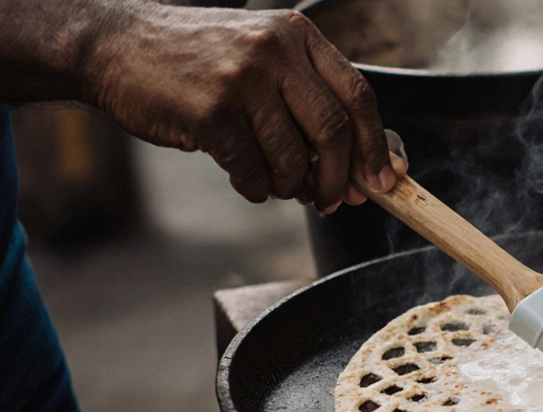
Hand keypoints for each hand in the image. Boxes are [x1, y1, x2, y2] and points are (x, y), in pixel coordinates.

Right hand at [85, 4, 394, 211]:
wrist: (116, 46)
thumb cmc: (198, 60)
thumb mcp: (262, 55)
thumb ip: (308, 98)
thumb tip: (360, 165)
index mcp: (298, 36)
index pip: (358, 96)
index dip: (375, 146)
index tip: (384, 180)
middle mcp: (274, 52)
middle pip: (334, 132)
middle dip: (339, 178)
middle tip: (332, 201)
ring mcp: (242, 81)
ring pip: (293, 159)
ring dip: (291, 186)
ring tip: (280, 185)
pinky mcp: (211, 114)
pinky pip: (252, 171)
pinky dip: (255, 188)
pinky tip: (247, 179)